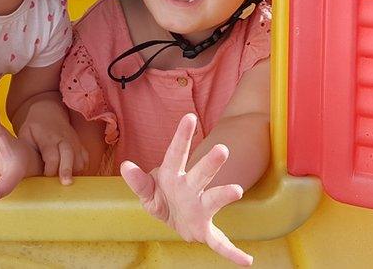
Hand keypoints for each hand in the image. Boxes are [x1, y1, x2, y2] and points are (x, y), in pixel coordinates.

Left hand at [17, 100, 87, 184]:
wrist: (49, 113)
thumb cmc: (34, 128)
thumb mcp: (25, 135)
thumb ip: (25, 152)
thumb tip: (22, 170)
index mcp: (48, 137)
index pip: (52, 155)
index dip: (50, 168)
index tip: (46, 177)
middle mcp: (64, 139)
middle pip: (69, 154)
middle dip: (67, 169)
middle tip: (66, 183)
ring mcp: (74, 142)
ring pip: (80, 159)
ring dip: (75, 172)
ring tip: (67, 182)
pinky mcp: (80, 145)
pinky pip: (85, 159)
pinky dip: (82, 169)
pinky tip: (73, 176)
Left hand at [120, 114, 251, 265]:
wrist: (175, 219)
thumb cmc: (163, 196)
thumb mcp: (147, 191)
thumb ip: (138, 181)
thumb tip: (126, 165)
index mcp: (174, 176)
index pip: (176, 153)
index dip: (182, 136)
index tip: (189, 117)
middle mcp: (191, 188)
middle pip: (200, 174)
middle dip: (209, 164)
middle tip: (222, 149)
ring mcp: (201, 208)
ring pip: (213, 200)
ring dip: (224, 195)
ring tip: (236, 190)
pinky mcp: (205, 230)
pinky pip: (220, 242)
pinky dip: (233, 253)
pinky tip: (246, 261)